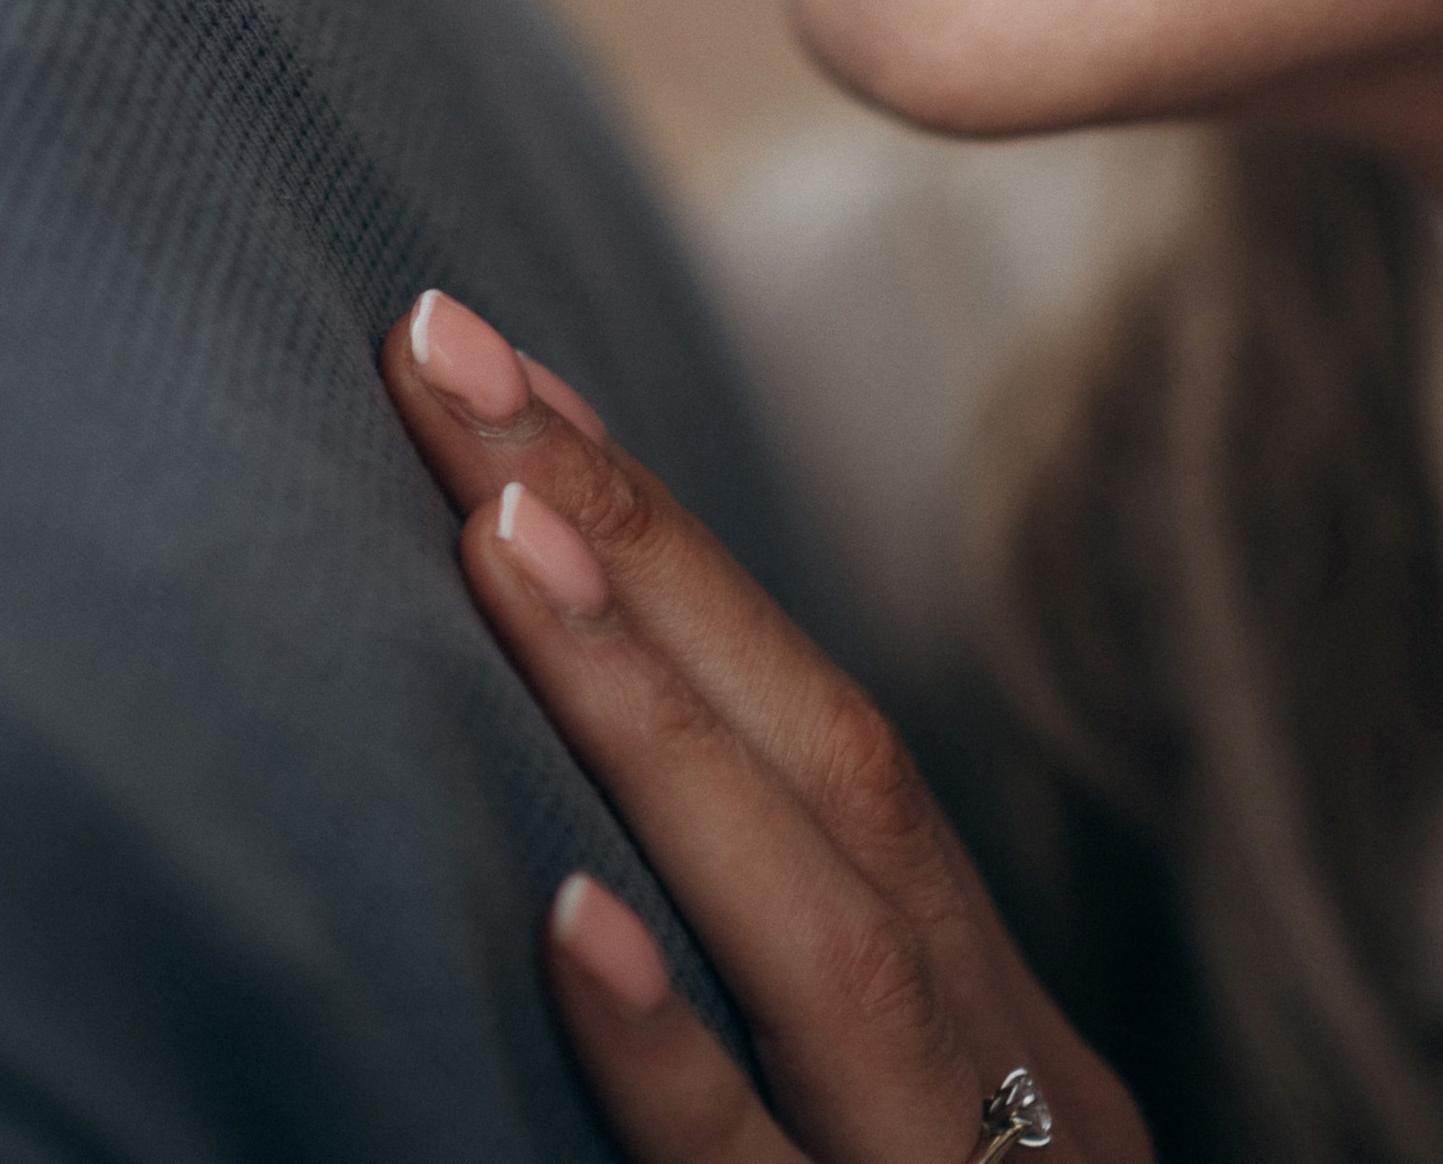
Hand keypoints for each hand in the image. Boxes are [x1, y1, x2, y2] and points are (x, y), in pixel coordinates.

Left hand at [385, 292, 1151, 1163]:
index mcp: (981, 1022)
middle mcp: (993, 1069)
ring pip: (818, 932)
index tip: (502, 382)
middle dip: (635, 546)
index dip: (662, 551)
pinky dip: (670, 1049)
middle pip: (832, 764)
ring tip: (498, 534)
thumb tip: (557, 863)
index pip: (822, 737)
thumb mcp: (874, 1153)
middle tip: (449, 358)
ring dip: (653, 718)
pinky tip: (565, 923)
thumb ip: (773, 1021)